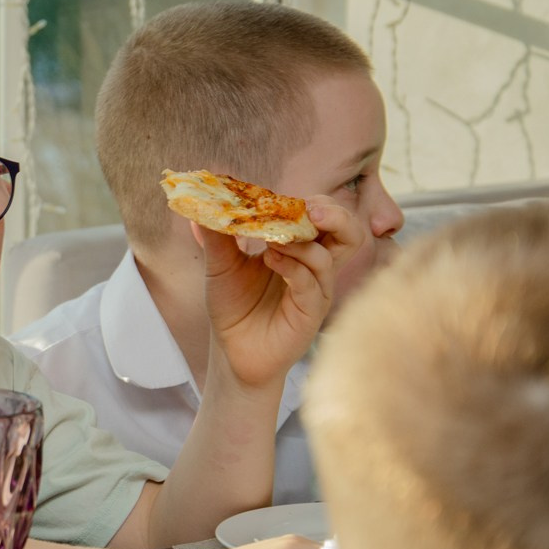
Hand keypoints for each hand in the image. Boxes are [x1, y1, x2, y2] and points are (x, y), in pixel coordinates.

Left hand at [200, 197, 364, 386]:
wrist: (231, 351)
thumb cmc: (233, 307)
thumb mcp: (220, 266)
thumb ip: (215, 236)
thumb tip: (199, 205)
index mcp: (300, 249)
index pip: (323, 216)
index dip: (310, 202)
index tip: (282, 197)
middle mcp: (314, 266)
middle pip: (349, 231)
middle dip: (334, 213)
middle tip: (308, 207)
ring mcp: (315, 289)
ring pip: (331, 254)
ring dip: (302, 241)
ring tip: (272, 241)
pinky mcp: (310, 312)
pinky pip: (312, 284)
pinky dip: (293, 267)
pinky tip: (270, 261)